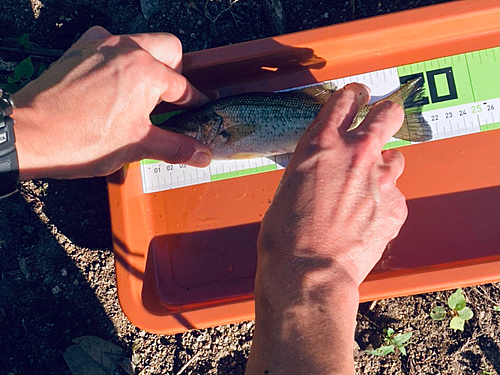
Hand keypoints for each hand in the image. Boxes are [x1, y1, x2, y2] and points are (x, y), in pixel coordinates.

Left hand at [11, 26, 211, 179]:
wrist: (30, 134)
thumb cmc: (80, 139)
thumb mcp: (137, 146)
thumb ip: (176, 147)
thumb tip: (202, 154)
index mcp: (147, 72)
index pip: (185, 88)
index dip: (195, 105)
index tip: (198, 112)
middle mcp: (128, 49)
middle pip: (170, 49)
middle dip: (177, 72)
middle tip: (171, 100)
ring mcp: (102, 44)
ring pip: (141, 43)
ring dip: (150, 64)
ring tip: (142, 95)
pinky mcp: (82, 48)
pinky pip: (112, 43)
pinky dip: (120, 59)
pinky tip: (114, 83)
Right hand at [258, 83, 406, 286]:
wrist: (308, 272)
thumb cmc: (286, 235)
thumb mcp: (289, 186)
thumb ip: (313, 166)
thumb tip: (324, 166)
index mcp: (322, 143)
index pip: (345, 100)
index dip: (354, 95)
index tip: (359, 96)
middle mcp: (356, 153)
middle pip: (388, 114)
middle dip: (386, 113)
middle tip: (382, 120)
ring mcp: (381, 178)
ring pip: (395, 158)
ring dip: (383, 168)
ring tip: (366, 191)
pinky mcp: (396, 205)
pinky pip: (395, 195)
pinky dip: (384, 202)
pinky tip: (366, 220)